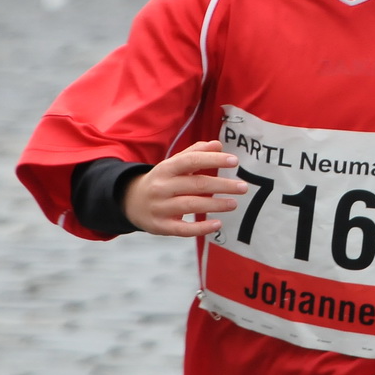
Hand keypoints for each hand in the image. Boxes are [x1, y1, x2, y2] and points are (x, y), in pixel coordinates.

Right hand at [122, 140, 246, 236]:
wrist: (131, 202)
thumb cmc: (162, 180)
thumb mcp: (174, 164)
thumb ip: (195, 153)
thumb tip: (218, 145)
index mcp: (166, 168)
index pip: (191, 160)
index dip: (213, 160)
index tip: (234, 161)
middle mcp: (162, 187)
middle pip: (195, 184)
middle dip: (222, 185)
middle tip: (243, 187)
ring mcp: (160, 208)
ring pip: (191, 205)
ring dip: (215, 204)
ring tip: (234, 203)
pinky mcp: (160, 226)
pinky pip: (183, 229)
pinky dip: (201, 228)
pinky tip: (218, 224)